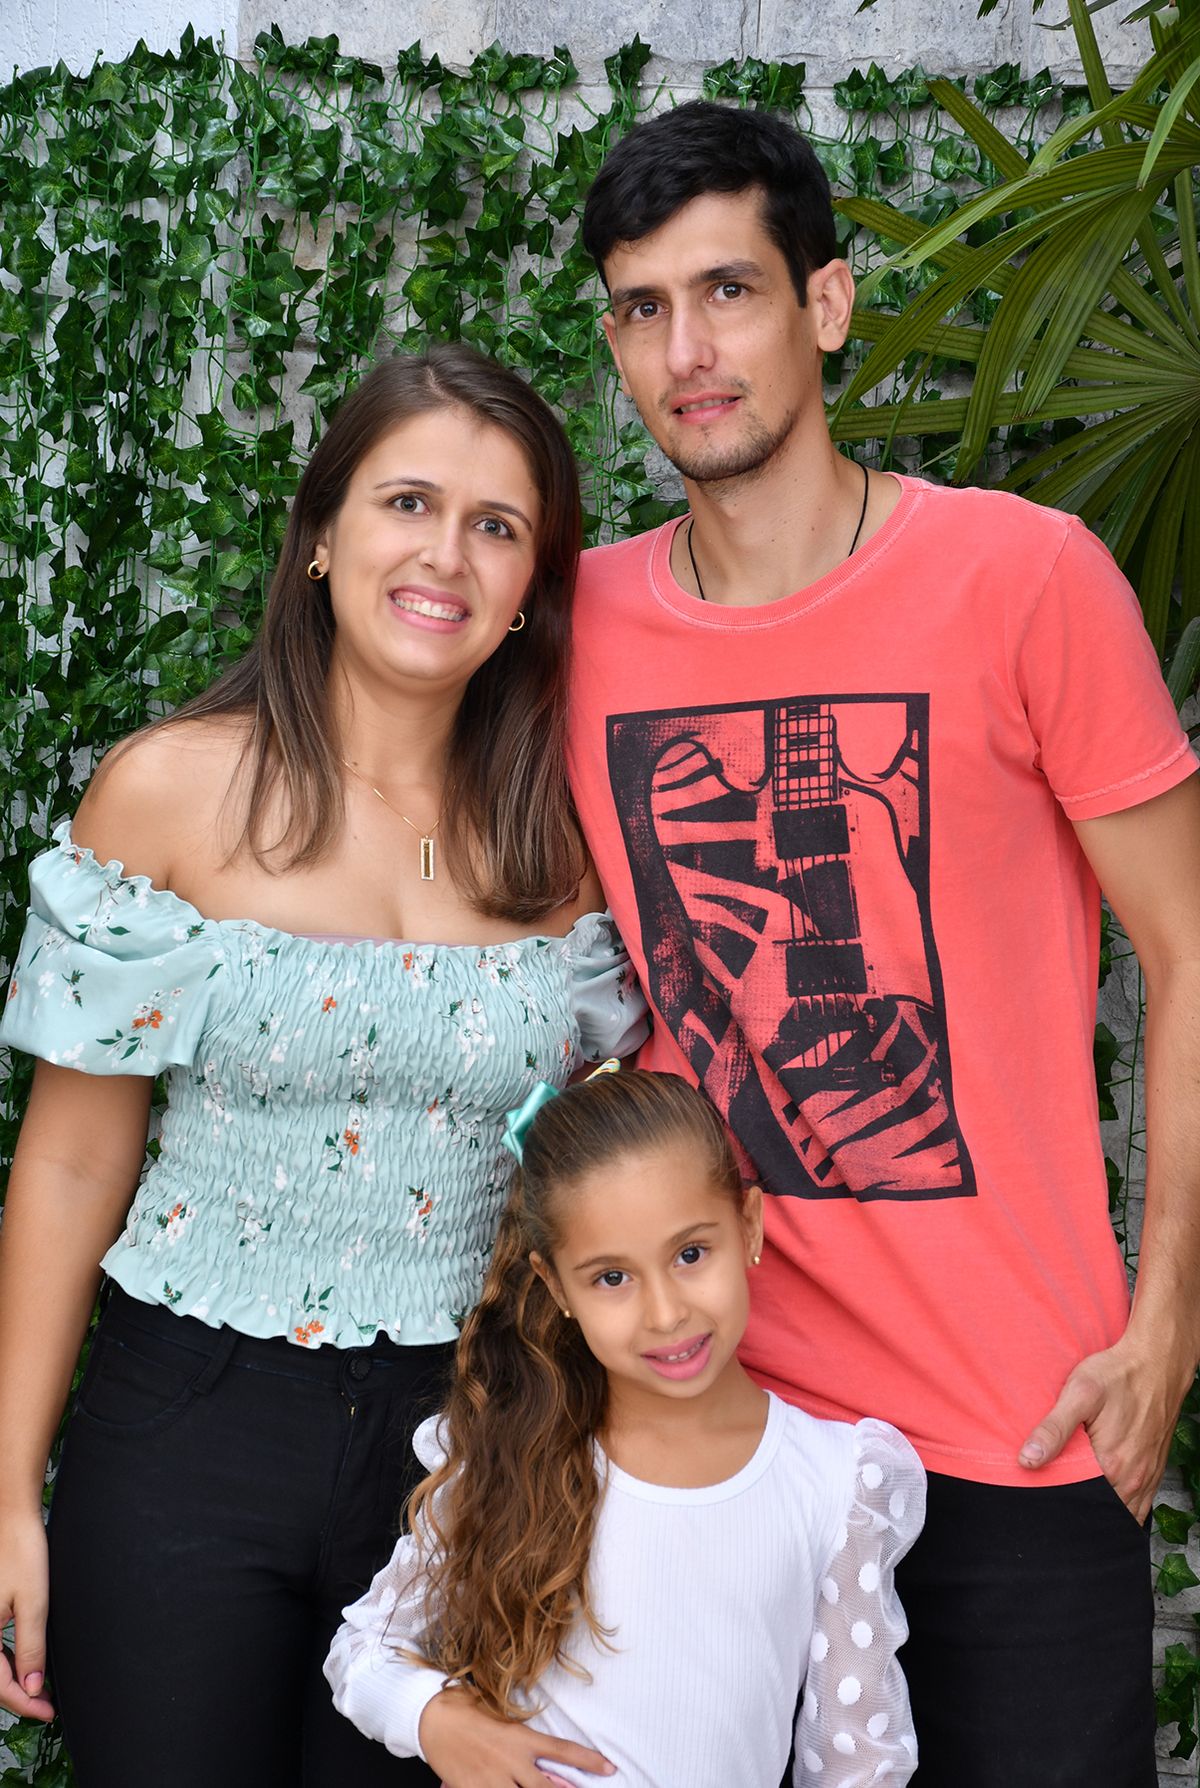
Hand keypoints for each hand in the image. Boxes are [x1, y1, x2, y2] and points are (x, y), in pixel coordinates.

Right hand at [0, 1509, 54, 1720]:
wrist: (12, 1518)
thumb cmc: (22, 1552)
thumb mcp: (34, 1604)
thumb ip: (31, 1649)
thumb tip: (33, 1687)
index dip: (24, 1703)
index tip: (47, 1711)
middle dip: (18, 1695)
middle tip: (46, 1705)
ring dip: (12, 1679)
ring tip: (39, 1689)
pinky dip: (5, 1660)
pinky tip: (23, 1665)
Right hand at [419, 1685, 615, 1787]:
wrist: (432, 1718)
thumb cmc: (466, 1710)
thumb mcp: (499, 1714)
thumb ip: (520, 1734)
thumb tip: (538, 1749)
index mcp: (520, 1737)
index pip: (562, 1750)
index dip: (587, 1761)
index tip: (609, 1768)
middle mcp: (511, 1761)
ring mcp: (493, 1779)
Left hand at [1018, 1333, 1191, 1520]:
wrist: (1159, 1364)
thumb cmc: (1118, 1375)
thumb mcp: (1079, 1393)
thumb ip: (1053, 1429)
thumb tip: (1027, 1460)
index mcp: (1110, 1465)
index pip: (1074, 1501)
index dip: (1053, 1496)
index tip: (1039, 1486)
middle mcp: (1131, 1479)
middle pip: (1096, 1509)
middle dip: (1073, 1505)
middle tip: (1055, 1485)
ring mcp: (1145, 1479)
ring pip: (1118, 1513)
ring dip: (1098, 1508)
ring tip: (1076, 1488)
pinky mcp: (1153, 1474)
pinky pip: (1137, 1507)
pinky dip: (1118, 1507)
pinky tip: (1102, 1492)